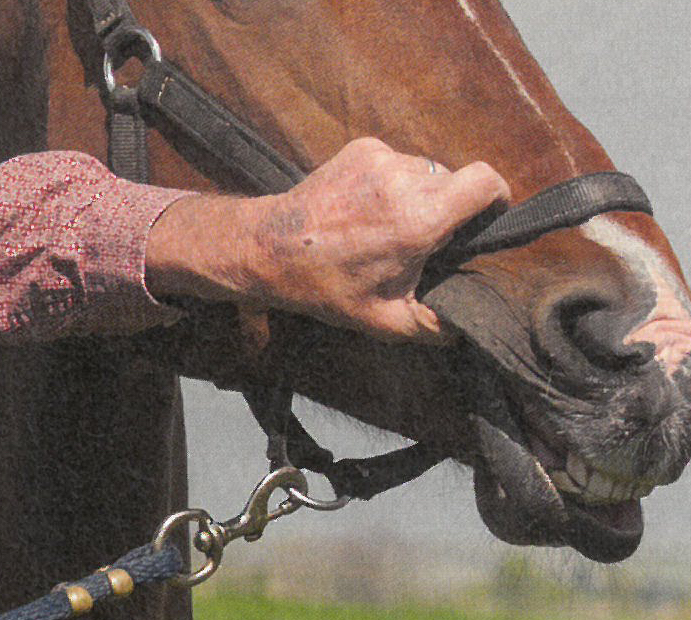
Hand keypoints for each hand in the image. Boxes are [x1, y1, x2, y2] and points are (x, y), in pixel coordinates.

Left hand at [146, 136, 510, 340]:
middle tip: (421, 240)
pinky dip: (392, 183)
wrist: (268, 248)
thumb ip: (437, 326)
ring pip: (426, 171)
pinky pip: (397, 162)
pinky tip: (365, 209)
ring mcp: (381, 158)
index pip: (486, 181)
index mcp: (419, 219)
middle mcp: (404, 180)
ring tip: (386, 226)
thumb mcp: (385, 320)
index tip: (487, 217)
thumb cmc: (326, 287)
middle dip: (449, 208)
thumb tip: (469, 324)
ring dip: (419, 195)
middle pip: (456, 180)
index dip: (496, 198)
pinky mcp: (362, 148)